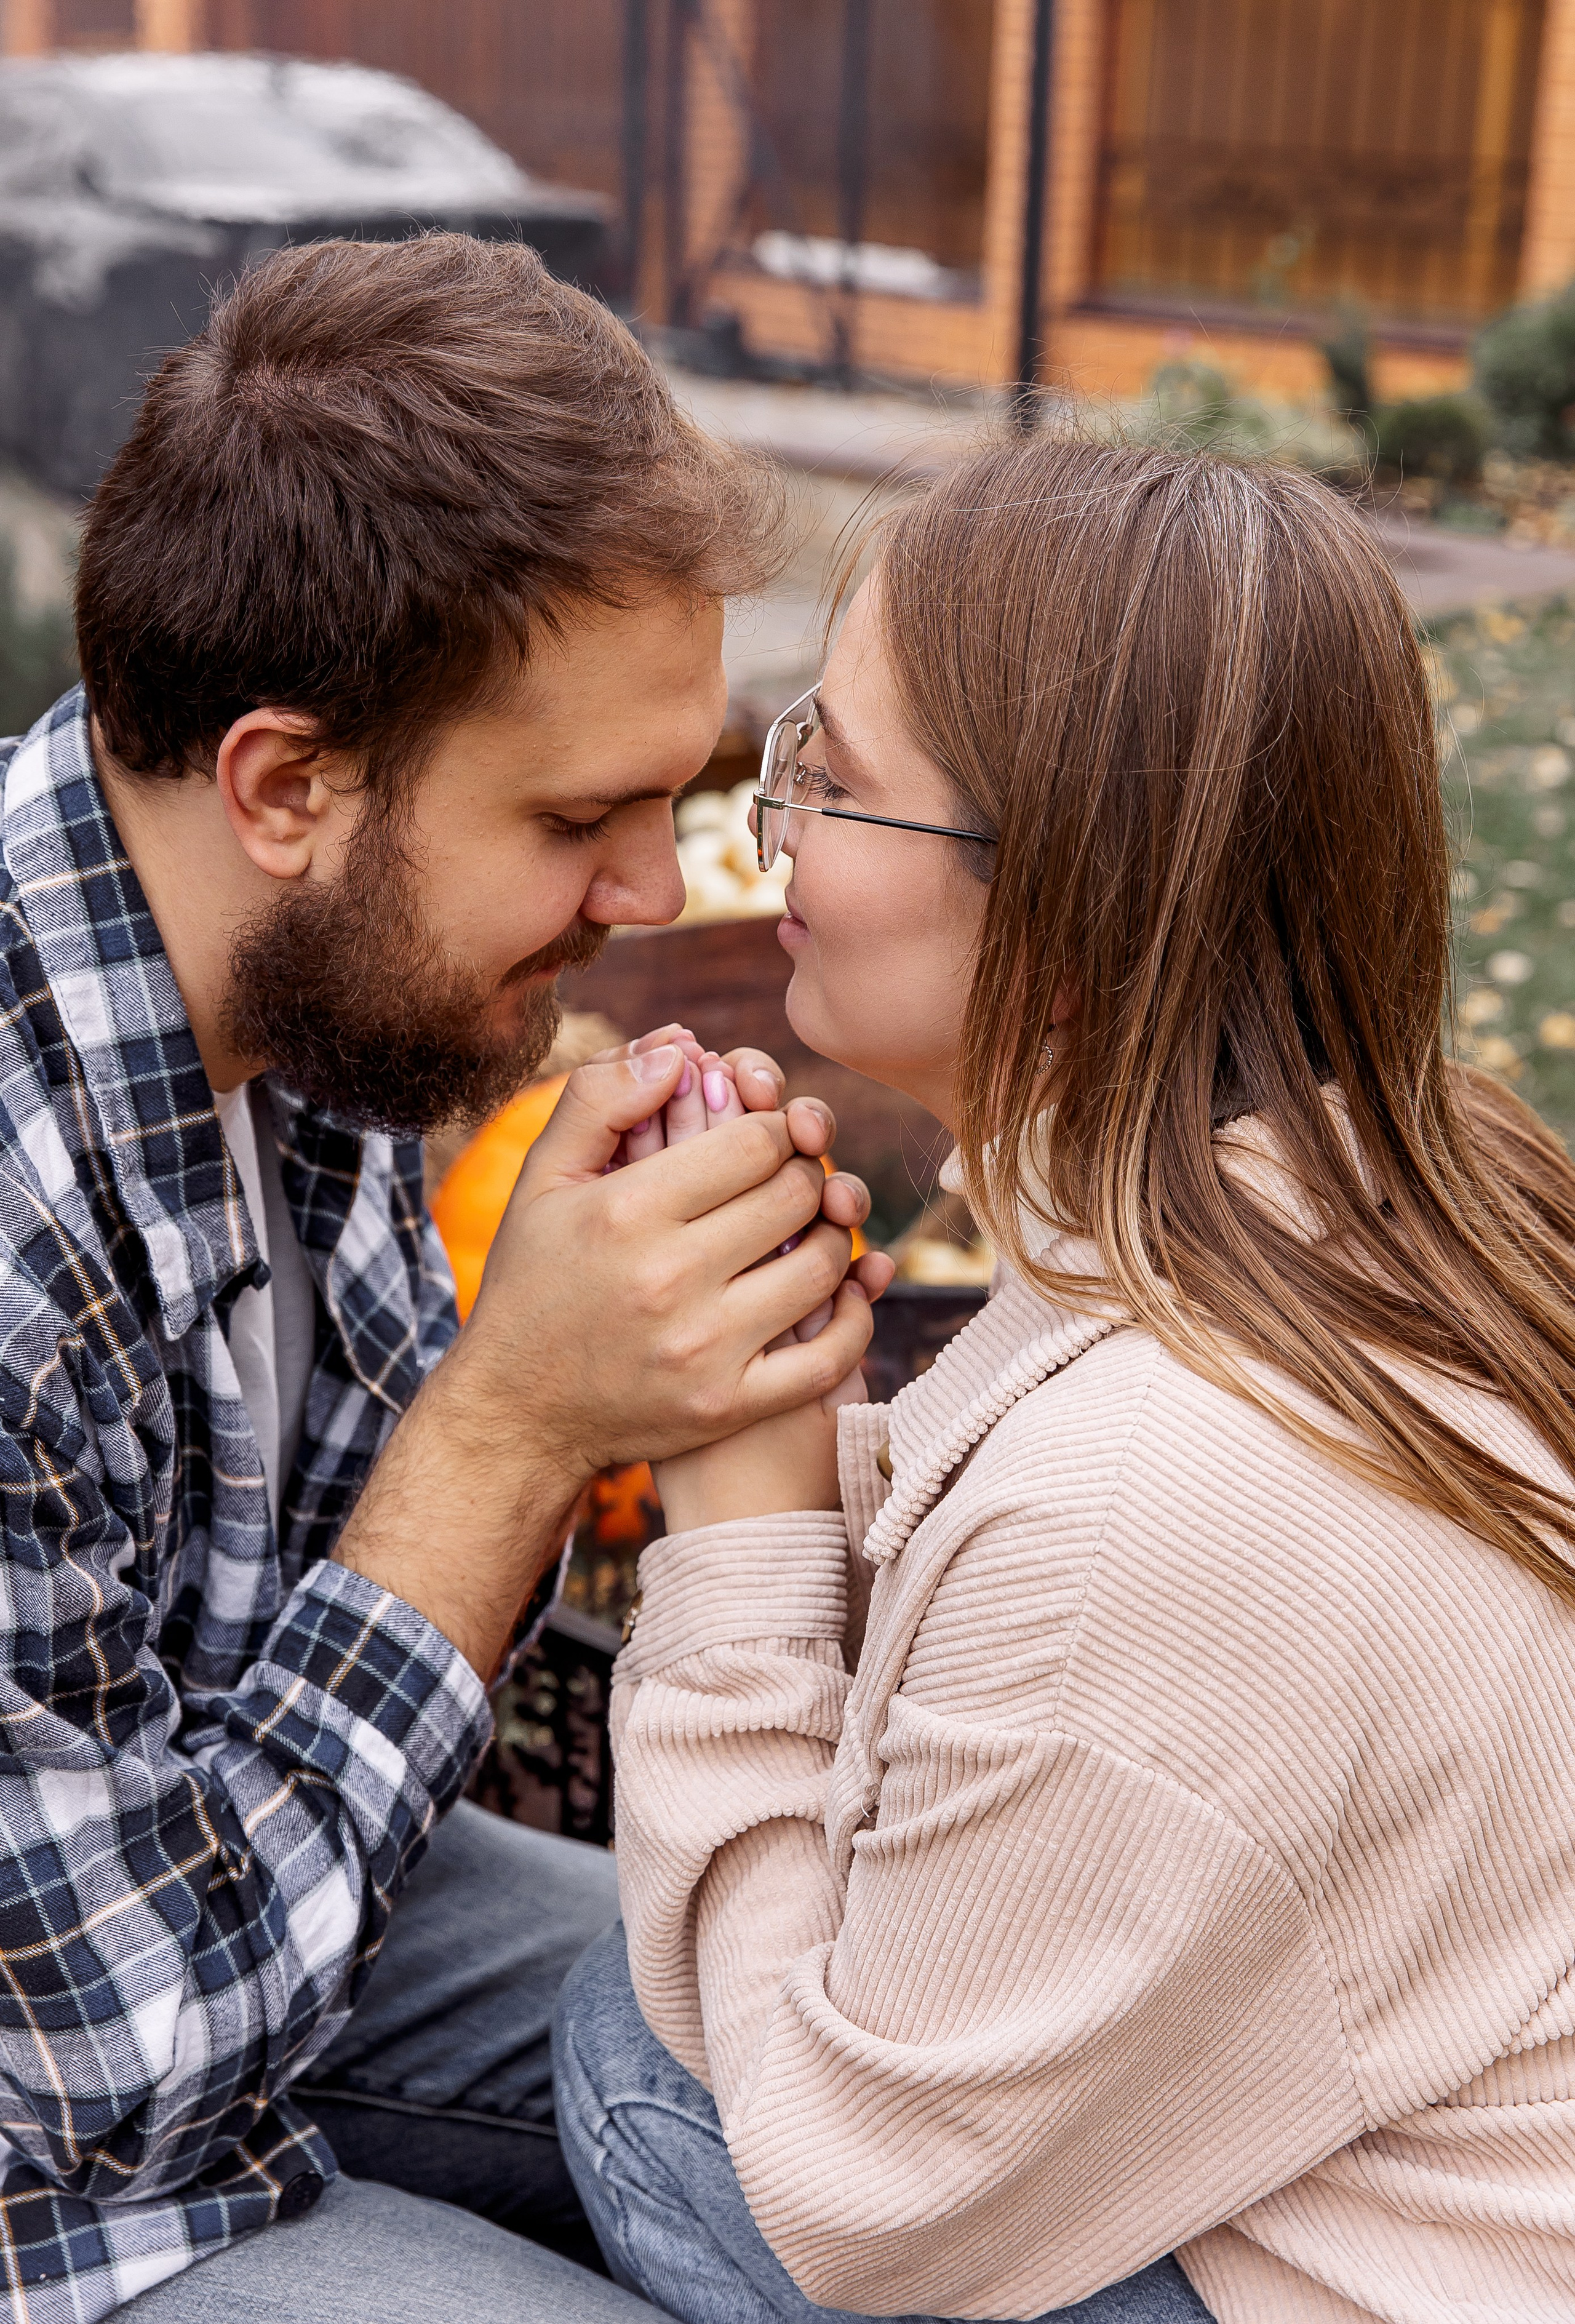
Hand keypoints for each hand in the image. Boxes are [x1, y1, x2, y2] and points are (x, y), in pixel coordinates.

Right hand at [337, 1040, 874, 1675]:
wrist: (518, 1412)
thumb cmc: (535, 1282)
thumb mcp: (544, 1180)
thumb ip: (601, 1099)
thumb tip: (679, 1047)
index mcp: (626, 1212)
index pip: (754, 1142)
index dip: (771, 1129)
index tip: (759, 1143)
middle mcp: (667, 1278)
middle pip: (795, 1196)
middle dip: (803, 1175)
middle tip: (789, 1182)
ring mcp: (703, 1349)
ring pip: (822, 1265)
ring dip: (830, 1237)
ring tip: (806, 1231)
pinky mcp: (729, 1405)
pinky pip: (831, 1354)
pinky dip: (852, 1316)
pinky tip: (837, 1294)